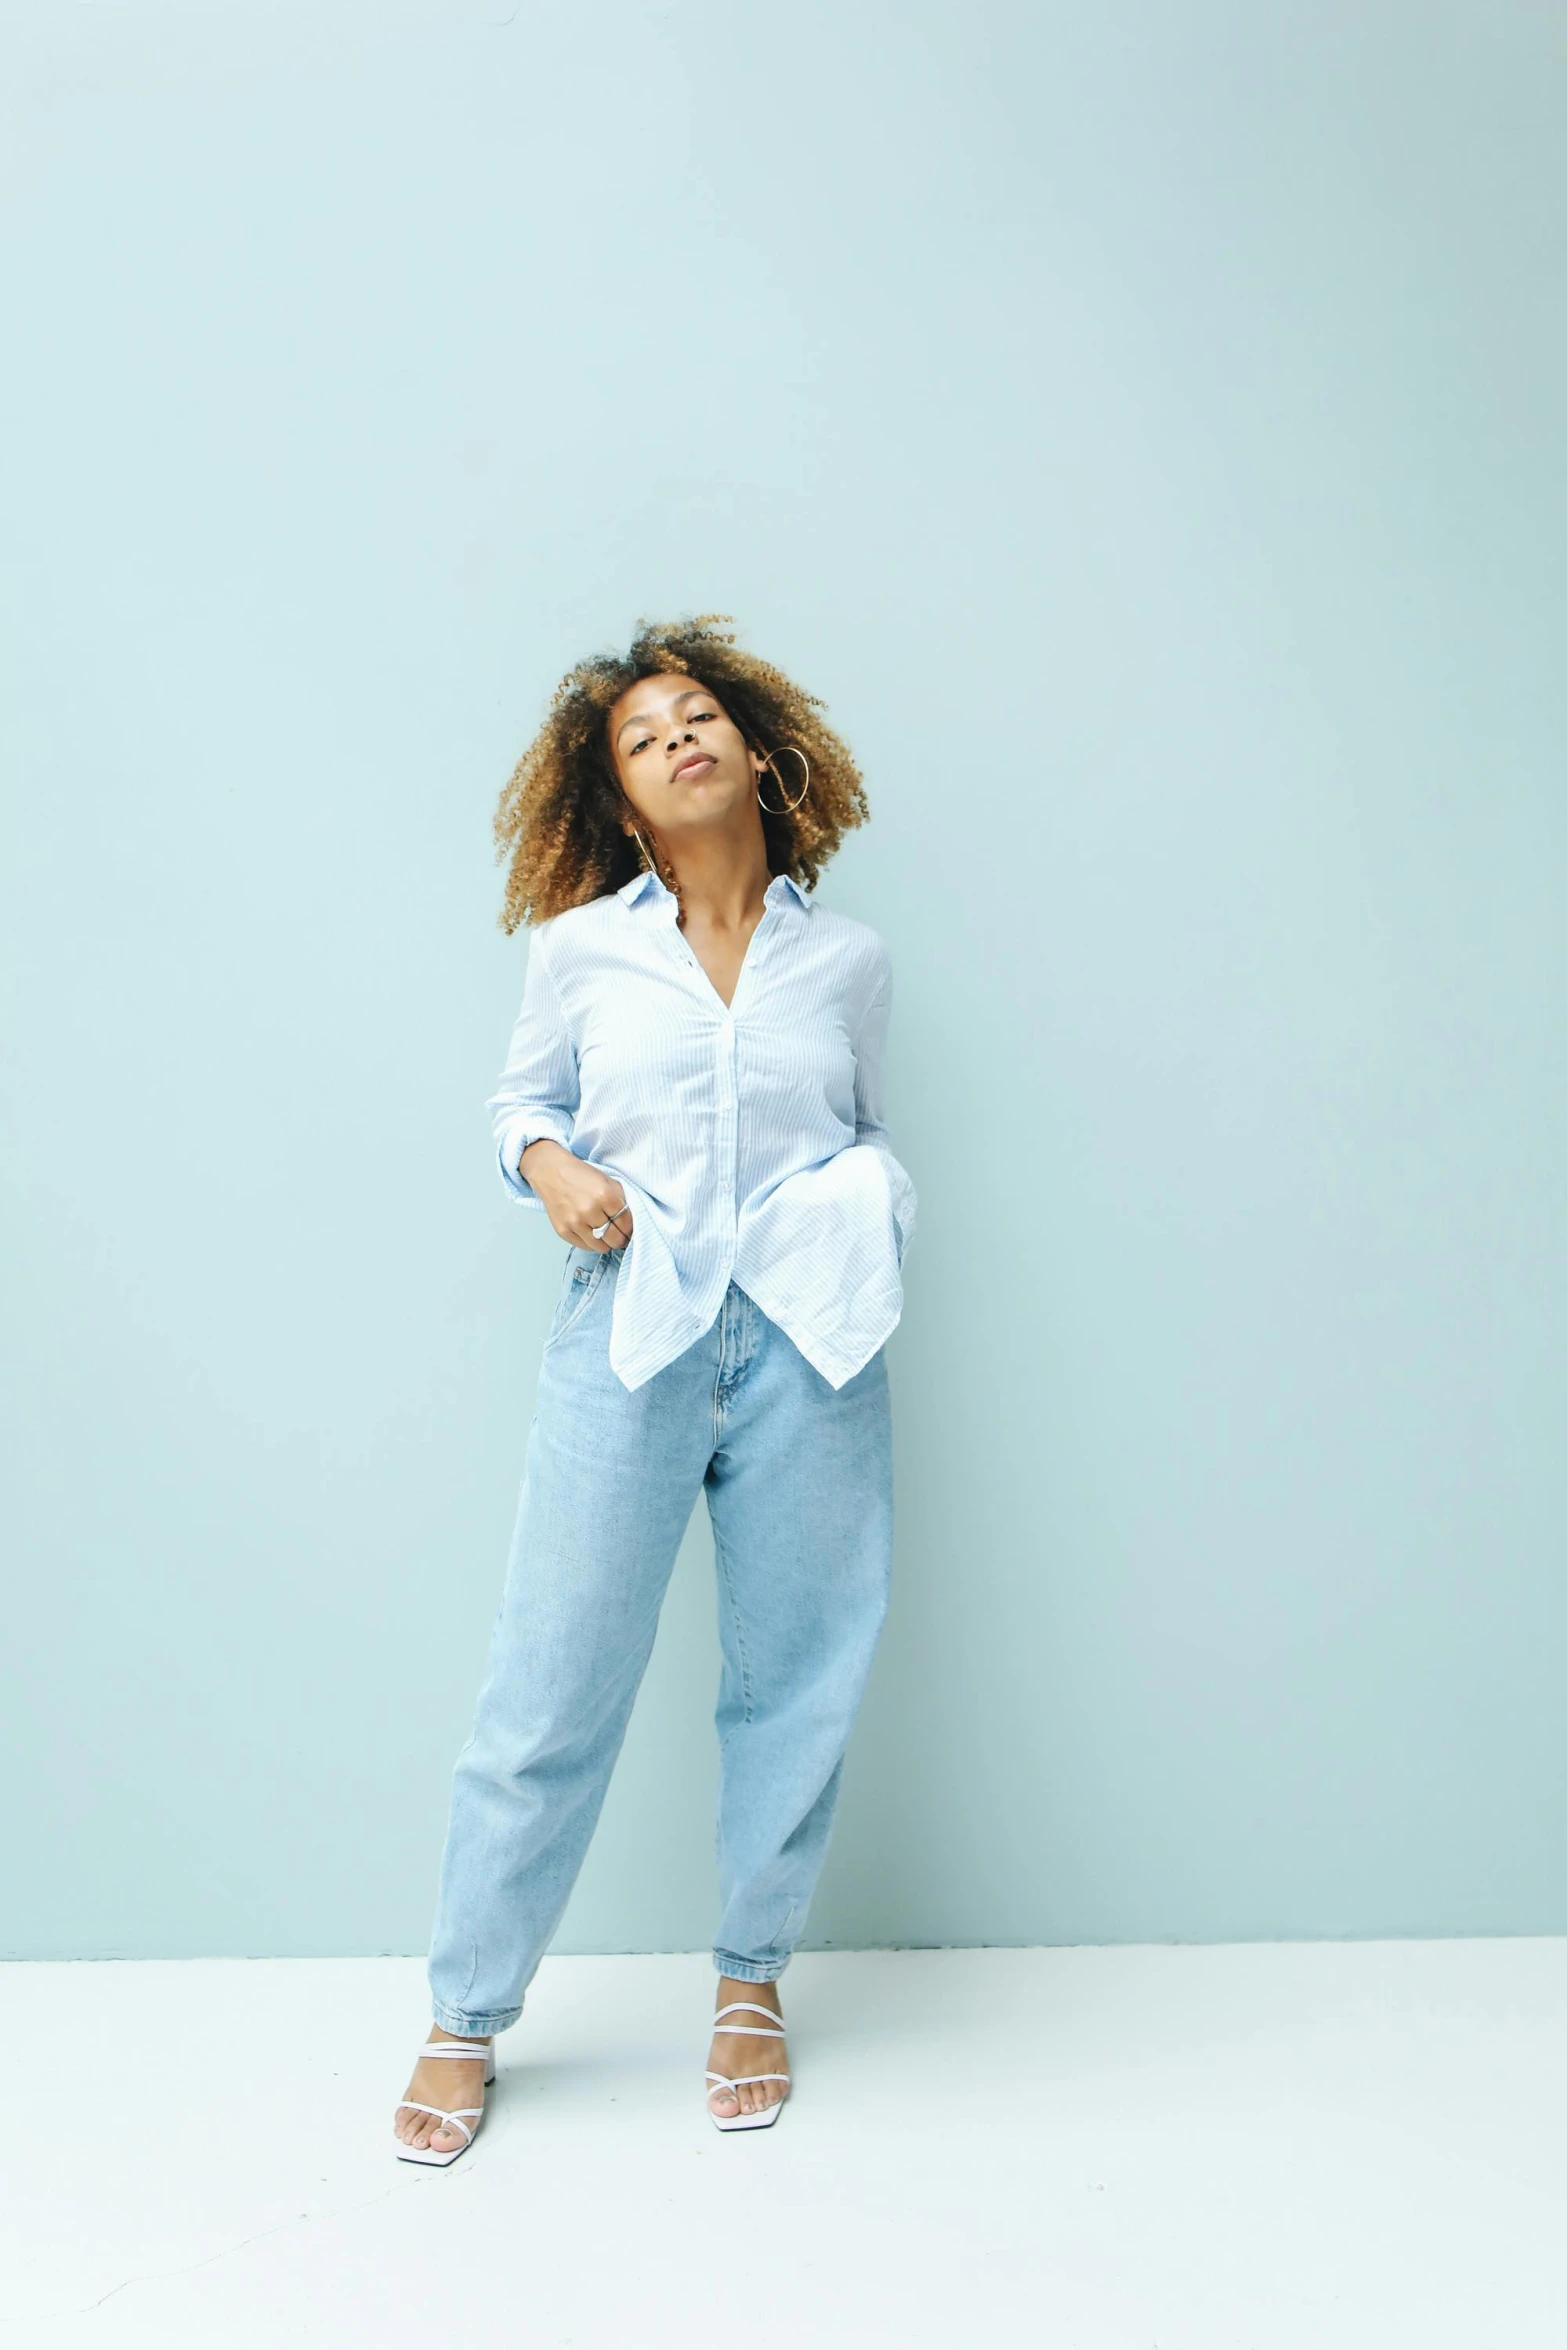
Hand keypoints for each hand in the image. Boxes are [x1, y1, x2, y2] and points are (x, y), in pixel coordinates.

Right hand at [517, 1140, 633, 1250]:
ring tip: (606, 1236)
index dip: (631, 1229)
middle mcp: (589, 1211)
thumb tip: (632, 1222)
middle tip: (620, 1235)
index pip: (626, 1223)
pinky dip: (591, 1243)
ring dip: (606, 1243)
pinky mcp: (563, 1231)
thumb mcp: (607, 1181)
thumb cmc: (580, 1175)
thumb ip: (622, 1200)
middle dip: (621, 1239)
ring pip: (601, 1247)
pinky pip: (584, 1246)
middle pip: (615, 1239)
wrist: (550, 1171)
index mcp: (604, 1196)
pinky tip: (592, 1234)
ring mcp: (574, 1223)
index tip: (630, 1230)